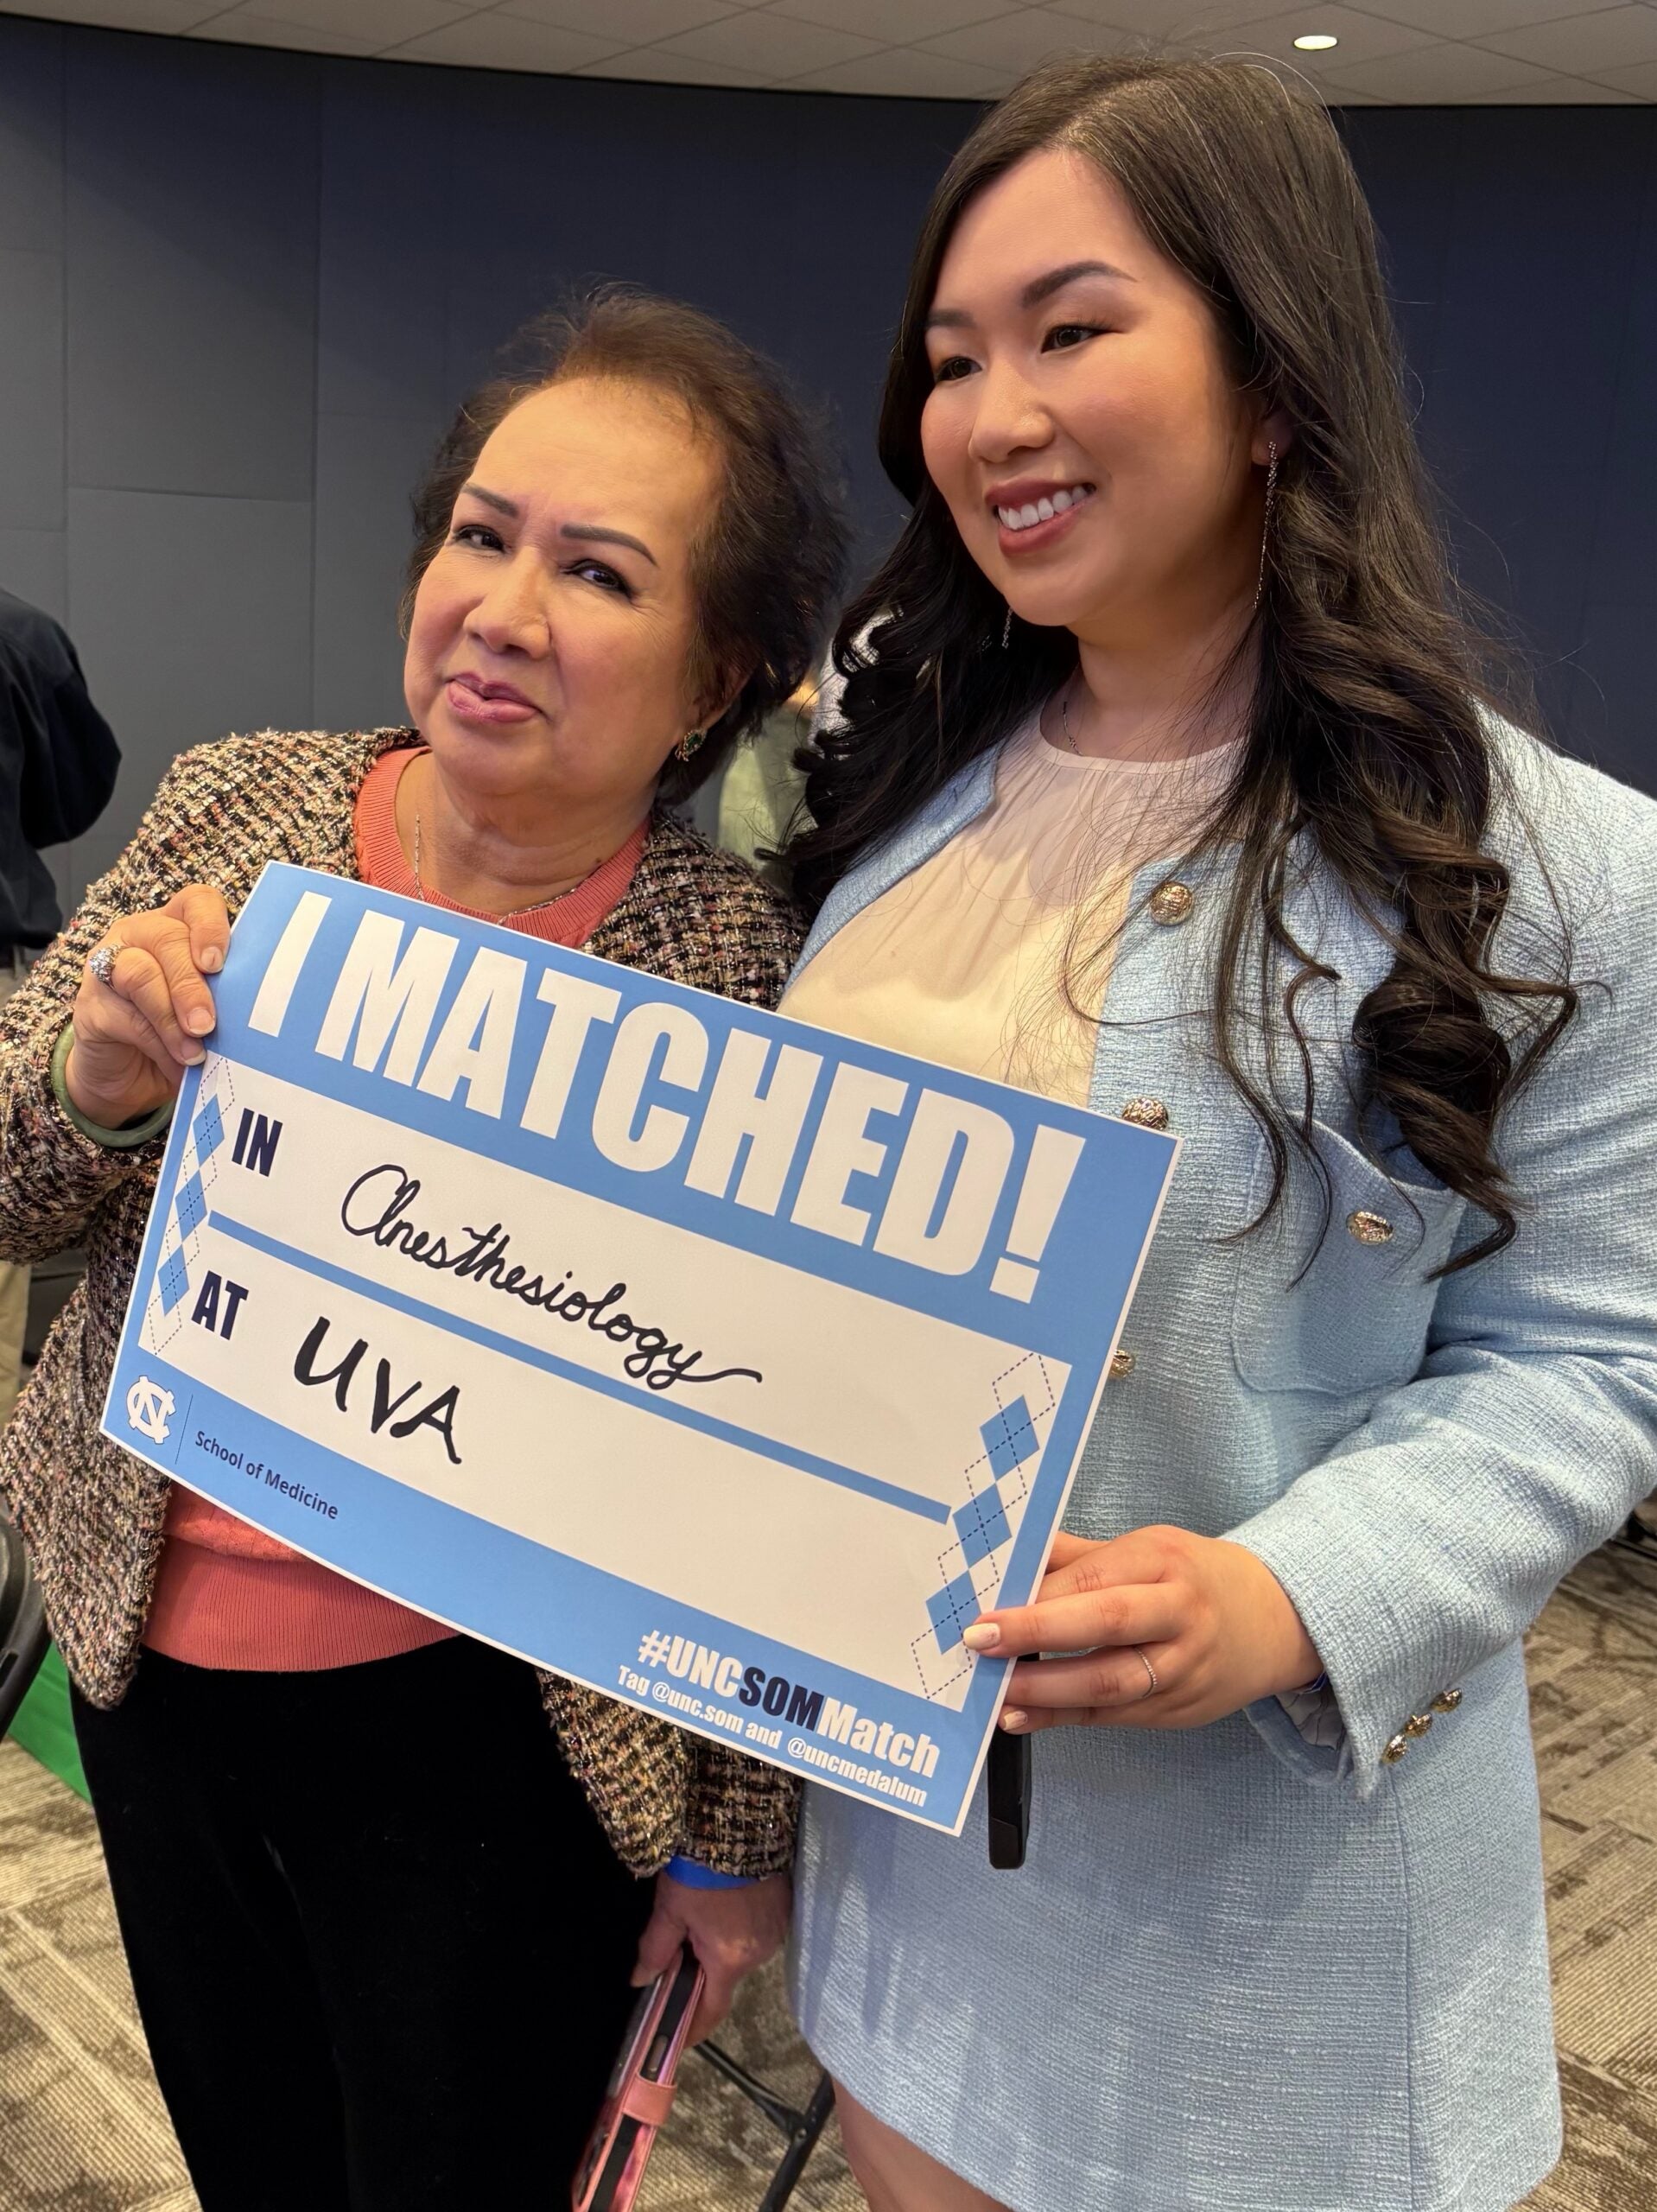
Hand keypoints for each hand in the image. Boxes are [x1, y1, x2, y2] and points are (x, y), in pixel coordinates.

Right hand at [65, 886, 230, 1126]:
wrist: (131, 1078)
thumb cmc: (183, 1036)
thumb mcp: (212, 1013)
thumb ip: (227, 1002)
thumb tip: (256, 1016)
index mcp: (178, 928)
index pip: (196, 903)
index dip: (210, 925)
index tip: (218, 963)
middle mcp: (140, 937)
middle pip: (167, 939)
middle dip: (191, 985)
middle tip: (207, 1024)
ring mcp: (108, 968)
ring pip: (139, 973)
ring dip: (171, 1013)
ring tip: (195, 1049)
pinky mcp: (91, 1007)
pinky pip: (124, 1015)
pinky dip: (157, 1041)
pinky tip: (177, 1060)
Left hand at [631, 1872, 790, 2045]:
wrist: (739, 1826)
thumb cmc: (700, 1872)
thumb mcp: (670, 1909)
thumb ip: (655, 1949)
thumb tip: (640, 1980)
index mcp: (729, 1960)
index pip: (712, 2010)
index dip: (694, 2026)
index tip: (678, 2035)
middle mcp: (758, 1953)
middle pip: (726, 1976)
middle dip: (704, 1971)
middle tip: (682, 1956)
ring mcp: (775, 1930)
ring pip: (743, 1952)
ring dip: (723, 1946)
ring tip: (704, 1922)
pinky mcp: (784, 1908)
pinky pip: (759, 1931)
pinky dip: (740, 1927)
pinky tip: (727, 1907)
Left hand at [965, 1526, 1320, 1733]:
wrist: (1274, 1621)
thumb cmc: (1196, 1577)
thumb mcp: (1147, 1548)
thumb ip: (1078, 1556)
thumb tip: (1009, 1555)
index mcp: (1164, 1561)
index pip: (1094, 1576)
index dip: (1038, 1593)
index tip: (986, 1603)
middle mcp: (1179, 1614)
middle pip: (1107, 1624)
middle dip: (1037, 1632)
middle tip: (980, 1641)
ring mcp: (1183, 1668)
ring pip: (1111, 1683)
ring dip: (1046, 1690)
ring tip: (995, 1690)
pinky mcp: (1178, 1710)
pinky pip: (1114, 1717)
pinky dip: (1062, 1719)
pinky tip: (1022, 1716)